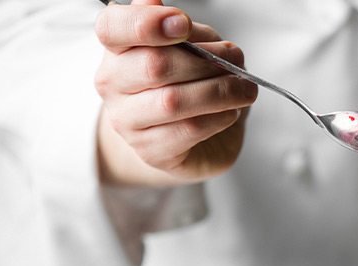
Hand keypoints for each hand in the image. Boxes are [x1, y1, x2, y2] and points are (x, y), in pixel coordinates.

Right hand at [94, 0, 257, 186]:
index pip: (112, 27)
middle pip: (154, 65)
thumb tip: (180, 21)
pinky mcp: (150, 151)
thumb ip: (185, 33)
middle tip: (237, 61)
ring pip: (172, 102)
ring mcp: (127, 121)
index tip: (183, 25)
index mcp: (117, 48)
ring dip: (219, 92)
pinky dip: (217, 118)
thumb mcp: (191, 48)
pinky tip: (231, 112)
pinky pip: (187, 131)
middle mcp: (112, 83)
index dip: (146, 23)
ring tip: (245, 90)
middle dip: (206, 61)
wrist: (190, 138)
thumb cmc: (189, 84)